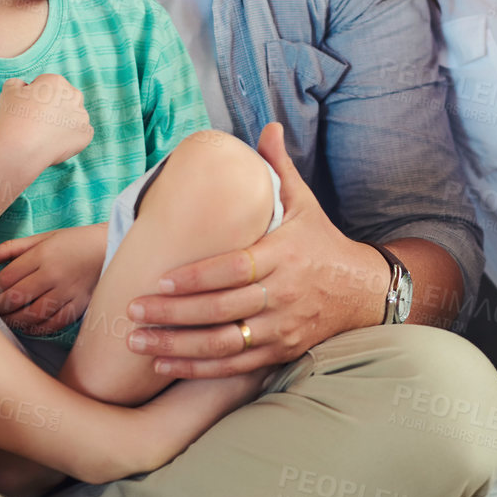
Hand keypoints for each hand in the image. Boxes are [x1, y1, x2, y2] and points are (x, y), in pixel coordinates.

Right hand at [0, 74, 92, 169]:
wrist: (20, 149)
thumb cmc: (13, 118)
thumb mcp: (8, 91)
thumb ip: (18, 83)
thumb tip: (24, 87)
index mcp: (57, 82)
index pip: (48, 85)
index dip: (36, 97)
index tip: (28, 108)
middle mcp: (74, 96)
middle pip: (64, 98)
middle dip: (54, 106)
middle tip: (37, 121)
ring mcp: (82, 117)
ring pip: (73, 116)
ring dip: (63, 121)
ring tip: (44, 133)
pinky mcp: (86, 135)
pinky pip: (79, 134)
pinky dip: (69, 137)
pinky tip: (55, 142)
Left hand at [0, 223, 108, 335]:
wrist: (110, 247)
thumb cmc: (73, 242)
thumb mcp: (42, 238)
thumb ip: (11, 248)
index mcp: (42, 255)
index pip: (8, 277)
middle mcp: (54, 274)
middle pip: (17, 297)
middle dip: (0, 307)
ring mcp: (67, 291)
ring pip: (33, 314)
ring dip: (15, 320)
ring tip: (8, 319)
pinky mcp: (79, 304)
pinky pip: (54, 323)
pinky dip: (38, 328)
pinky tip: (29, 326)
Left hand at [122, 123, 388, 377]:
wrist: (363, 291)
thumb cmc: (322, 243)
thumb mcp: (305, 203)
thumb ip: (279, 169)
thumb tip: (267, 127)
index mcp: (284, 255)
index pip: (234, 269)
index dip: (196, 279)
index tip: (158, 280)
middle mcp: (283, 294)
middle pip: (222, 309)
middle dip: (173, 314)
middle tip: (132, 309)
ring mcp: (283, 327)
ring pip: (224, 344)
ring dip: (177, 346)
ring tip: (136, 341)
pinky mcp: (281, 351)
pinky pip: (235, 367)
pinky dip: (197, 369)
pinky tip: (164, 365)